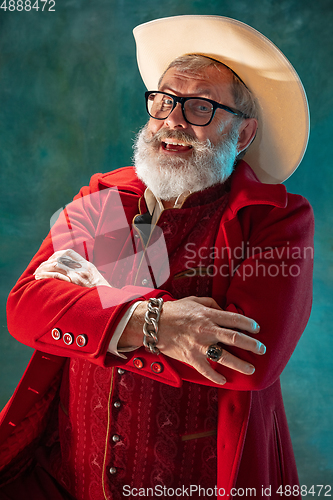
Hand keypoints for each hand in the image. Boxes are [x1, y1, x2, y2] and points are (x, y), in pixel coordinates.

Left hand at [34, 249, 110, 287]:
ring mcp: (78, 274)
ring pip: (56, 265)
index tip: (49, 261)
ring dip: (43, 269)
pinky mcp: (74, 283)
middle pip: (59, 258)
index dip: (56, 255)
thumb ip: (85, 273)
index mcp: (87, 265)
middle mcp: (81, 267)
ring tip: (36, 274)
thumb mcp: (95, 279)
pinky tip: (40, 278)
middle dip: (46, 263)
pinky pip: (56, 276)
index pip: (68, 253)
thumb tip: (72, 274)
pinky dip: (46, 275)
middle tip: (38, 270)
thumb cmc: (100, 294)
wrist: (108, 301)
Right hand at [124, 296, 264, 384]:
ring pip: (224, 356)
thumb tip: (225, 310)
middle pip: (234, 338)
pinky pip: (206, 370)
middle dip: (251, 344)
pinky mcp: (190, 357)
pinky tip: (225, 380)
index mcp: (208, 315)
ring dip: (240, 364)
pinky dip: (216, 377)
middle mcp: (206, 330)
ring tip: (251, 368)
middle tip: (262, 349)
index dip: (248, 324)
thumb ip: (212, 305)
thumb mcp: (194, 301)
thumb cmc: (175, 311)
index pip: (234, 319)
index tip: (257, 328)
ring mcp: (198, 345)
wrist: (153, 324)